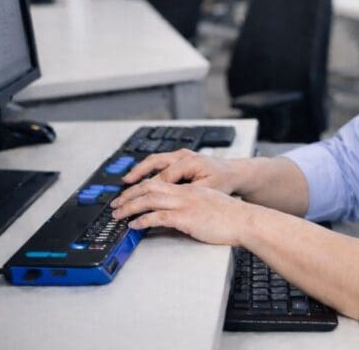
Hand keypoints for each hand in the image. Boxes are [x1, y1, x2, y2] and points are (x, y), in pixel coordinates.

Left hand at [111, 178, 251, 245]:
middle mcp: (184, 192)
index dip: (140, 188)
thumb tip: (177, 215)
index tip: (128, 195)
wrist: (245, 220)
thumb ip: (192, 206)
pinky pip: (158, 217)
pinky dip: (143, 221)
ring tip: (118, 215)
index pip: (158, 182)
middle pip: (149, 187)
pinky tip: (134, 226)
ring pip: (149, 200)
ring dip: (130, 207)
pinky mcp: (186, 218)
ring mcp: (185, 203)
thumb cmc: (231, 216)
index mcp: (189, 188)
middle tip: (115, 204)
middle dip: (129, 195)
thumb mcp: (208, 204)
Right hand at [122, 149, 242, 193]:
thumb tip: (170, 204)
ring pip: (154, 161)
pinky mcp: (181, 159)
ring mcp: (181, 156)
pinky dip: (147, 170)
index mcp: (189, 162)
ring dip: (139, 171)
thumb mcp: (209, 191)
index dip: (148, 192)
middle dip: (136, 177)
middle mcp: (183, 156)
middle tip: (123, 192)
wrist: (236, 172)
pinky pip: (159, 163)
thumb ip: (188, 195)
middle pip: (153, 165)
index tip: (136, 204)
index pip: (162, 178)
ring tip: (125, 183)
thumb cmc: (225, 181)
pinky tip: (139, 179)